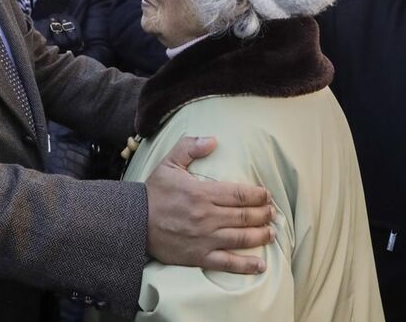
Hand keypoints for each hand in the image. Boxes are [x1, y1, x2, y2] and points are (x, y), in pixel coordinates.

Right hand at [145, 136, 273, 273]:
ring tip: (271, 232)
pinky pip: (227, 263)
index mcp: (201, 193)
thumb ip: (190, 148)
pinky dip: (246, 265)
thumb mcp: (168, 164)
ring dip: (261, 235)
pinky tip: (261, 264)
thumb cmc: (153, 193)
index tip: (267, 195)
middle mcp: (207, 217)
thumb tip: (213, 140)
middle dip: (263, 214)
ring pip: (241, 238)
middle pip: (244, 216)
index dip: (258, 195)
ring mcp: (204, 239)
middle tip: (272, 212)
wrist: (133, 223)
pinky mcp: (199, 256)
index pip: (239, 194)